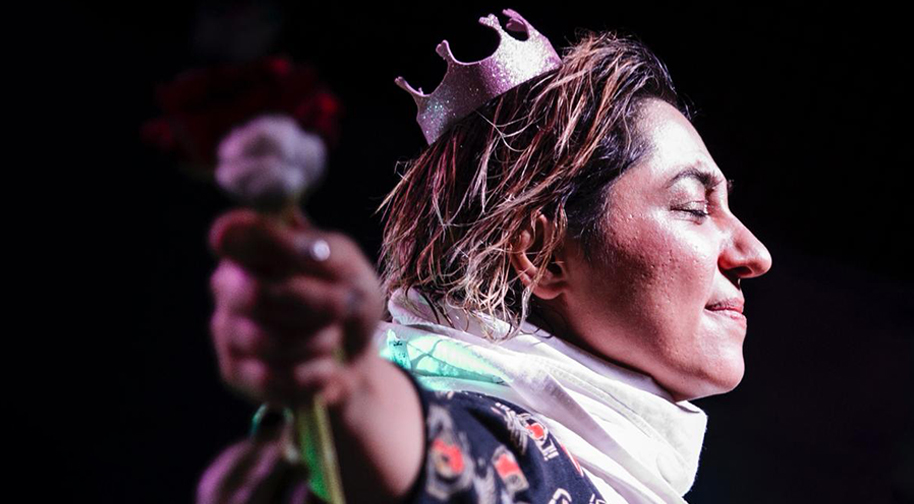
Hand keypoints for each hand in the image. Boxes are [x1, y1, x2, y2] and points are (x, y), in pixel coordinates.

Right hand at [208, 208, 384, 407]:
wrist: (354, 356)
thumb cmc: (347, 299)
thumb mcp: (348, 266)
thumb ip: (320, 250)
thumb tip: (302, 246)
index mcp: (249, 242)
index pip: (233, 236)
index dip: (276, 249)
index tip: (318, 258)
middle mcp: (227, 282)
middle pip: (256, 296)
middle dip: (315, 306)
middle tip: (341, 306)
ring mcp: (225, 328)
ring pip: (270, 343)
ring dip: (321, 342)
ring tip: (332, 337)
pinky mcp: (233, 372)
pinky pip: (276, 378)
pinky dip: (315, 374)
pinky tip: (323, 365)